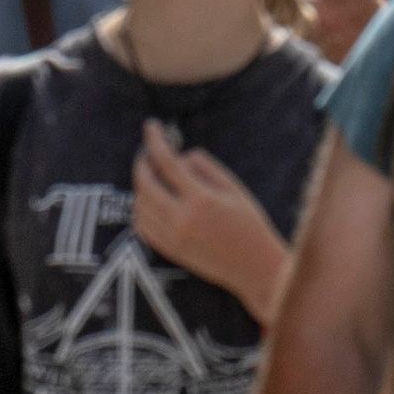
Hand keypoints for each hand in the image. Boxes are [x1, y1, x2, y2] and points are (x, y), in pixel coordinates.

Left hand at [134, 122, 287, 309]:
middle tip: (147, 151)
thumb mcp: (234, 188)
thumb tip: (180, 155)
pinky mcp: (168, 250)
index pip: (167, 161)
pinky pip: (142, 225)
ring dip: (141, 185)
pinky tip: (151, 200)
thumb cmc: (250, 224)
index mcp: (201, 199)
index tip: (151, 125)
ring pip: (140, 204)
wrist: (254, 268)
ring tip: (153, 174)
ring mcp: (171, 237)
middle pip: (145, 183)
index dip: (155, 140)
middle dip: (142, 162)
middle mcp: (181, 218)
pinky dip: (141, 207)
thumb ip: (206, 168)